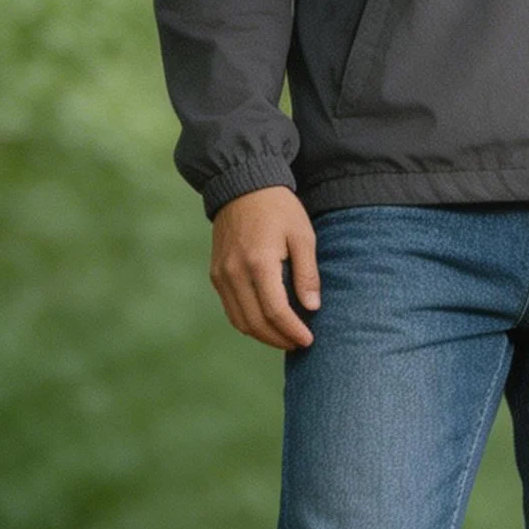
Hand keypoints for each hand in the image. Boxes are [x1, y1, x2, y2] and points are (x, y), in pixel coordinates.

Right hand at [210, 186, 319, 349]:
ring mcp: (221, 275)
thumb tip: (312, 308)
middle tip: (299, 343)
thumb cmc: (278, 208)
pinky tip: (267, 322)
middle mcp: (234, 273)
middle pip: (255, 322)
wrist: (242, 186)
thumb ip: (307, 273)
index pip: (275, 311)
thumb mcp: (302, 235)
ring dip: (262, 335)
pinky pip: (231, 309)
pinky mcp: (216, 275)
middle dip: (278, 339)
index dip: (292, 330)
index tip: (309, 340)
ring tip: (285, 337)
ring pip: (240, 321)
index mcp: (258, 262)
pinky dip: (248, 322)